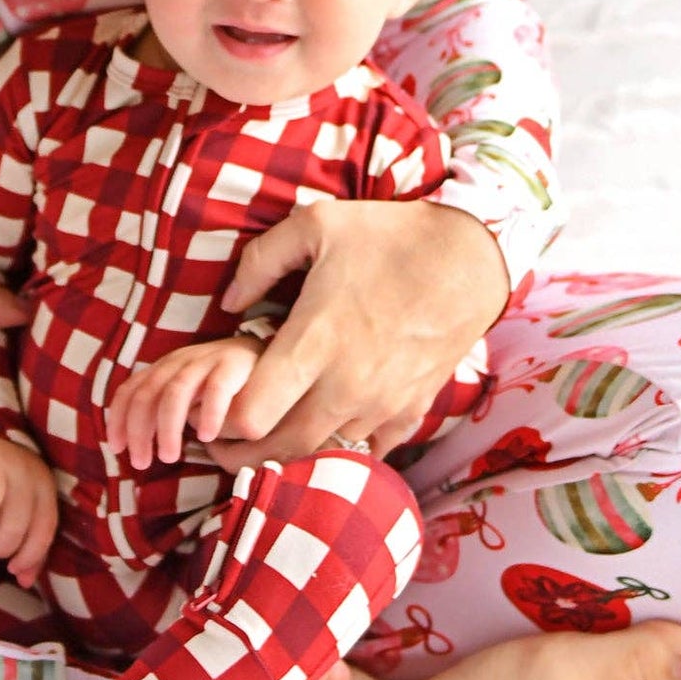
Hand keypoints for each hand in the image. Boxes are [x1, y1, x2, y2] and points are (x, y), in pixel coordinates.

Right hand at [0, 433, 58, 587]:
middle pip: (17, 514)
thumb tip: (24, 581)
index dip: (30, 554)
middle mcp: (25, 468)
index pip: (45, 526)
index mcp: (44, 486)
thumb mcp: (27, 517)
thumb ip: (28, 549)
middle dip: (3, 542)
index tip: (13, 569)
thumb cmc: (11, 495)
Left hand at [106, 335, 265, 471]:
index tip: (117, 448)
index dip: (118, 419)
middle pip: (148, 394)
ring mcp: (204, 361)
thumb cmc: (219, 384)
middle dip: (139, 431)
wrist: (262, 355)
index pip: (130, 390)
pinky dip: (208, 413)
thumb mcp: (186, 396)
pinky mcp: (232, 364)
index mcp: (163, 368)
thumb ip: (164, 411)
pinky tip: (207, 436)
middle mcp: (179, 361)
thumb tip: (142, 444)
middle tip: (142, 463)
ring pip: (175, 392)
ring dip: (167, 428)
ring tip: (169, 457)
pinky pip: (216, 388)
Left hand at [207, 199, 509, 471]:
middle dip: (245, 454)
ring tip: (266, 439)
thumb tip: (228, 302)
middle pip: (282, 450)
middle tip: (220, 447)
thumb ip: (259, 262)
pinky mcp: (411, 411)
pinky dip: (343, 448)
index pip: (253, 416)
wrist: (471, 257)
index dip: (223, 420)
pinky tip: (324, 434)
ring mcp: (382, 404)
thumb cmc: (388, 236)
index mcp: (314, 342)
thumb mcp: (314, 225)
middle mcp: (346, 385)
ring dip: (291, 453)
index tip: (209, 409)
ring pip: (324, 454)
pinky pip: (369, 451)